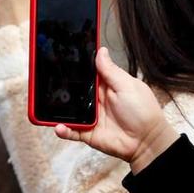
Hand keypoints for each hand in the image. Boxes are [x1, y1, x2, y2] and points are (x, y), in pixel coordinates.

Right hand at [54, 49, 176, 169]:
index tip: (62, 56)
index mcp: (106, 85)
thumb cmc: (143, 111)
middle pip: (74, 90)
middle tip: (47, 79)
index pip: (87, 73)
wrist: (147, 141)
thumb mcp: (127, 86)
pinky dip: (63, 130)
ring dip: (58, 109)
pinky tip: (59, 127)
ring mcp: (91, 116)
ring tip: (46, 104)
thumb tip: (101, 51)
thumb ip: (111, 71)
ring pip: (69, 110)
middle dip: (61, 86)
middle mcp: (96, 100)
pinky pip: (71, 131)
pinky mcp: (88, 133)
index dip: (76, 66)